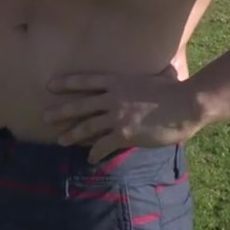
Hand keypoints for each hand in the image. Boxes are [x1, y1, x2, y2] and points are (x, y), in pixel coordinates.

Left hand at [43, 68, 204, 162]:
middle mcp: (112, 98)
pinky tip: (91, 159)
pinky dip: (95, 153)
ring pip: (87, 126)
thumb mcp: (161, 76)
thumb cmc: (176, 89)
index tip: (51, 85)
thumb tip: (169, 70)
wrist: (185, 104)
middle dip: (60, 111)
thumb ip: (156, 75)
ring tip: (61, 141)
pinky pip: (103, 145)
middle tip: (44, 116)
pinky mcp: (124, 134)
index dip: (67, 83)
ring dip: (72, 134)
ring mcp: (117, 116)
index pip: (86, 81)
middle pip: (79, 105)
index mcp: (118, 82)